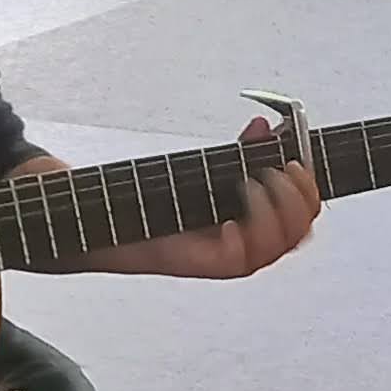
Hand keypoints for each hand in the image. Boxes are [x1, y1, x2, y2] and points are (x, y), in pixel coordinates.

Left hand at [70, 123, 323, 280]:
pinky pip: (236, 263)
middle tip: (277, 171)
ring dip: (275, 215)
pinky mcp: (195, 265)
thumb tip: (264, 125)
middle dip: (299, 200)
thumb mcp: (193, 167)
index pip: (301, 214)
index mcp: (247, 219)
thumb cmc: (135, 194)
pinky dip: (243, 241)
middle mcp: (241, 241)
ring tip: (253, 183)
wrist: (82, 218)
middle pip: (298, 235)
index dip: (309, 189)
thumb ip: (234, 153)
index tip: (297, 159)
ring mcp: (220, 256)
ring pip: (273, 250)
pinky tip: (230, 219)